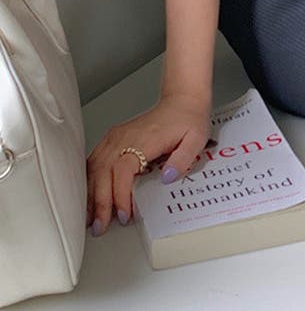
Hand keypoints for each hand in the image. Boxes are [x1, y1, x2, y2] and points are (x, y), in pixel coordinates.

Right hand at [85, 91, 211, 235]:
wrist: (182, 100)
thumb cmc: (188, 119)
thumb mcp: (196, 138)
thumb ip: (182, 159)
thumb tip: (166, 178)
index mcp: (144, 139)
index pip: (123, 170)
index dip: (120, 194)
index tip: (124, 214)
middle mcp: (124, 137)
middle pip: (103, 172)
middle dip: (99, 203)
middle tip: (100, 226)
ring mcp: (116, 137)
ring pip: (93, 168)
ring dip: (89, 195)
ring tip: (90, 218)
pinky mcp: (113, 139)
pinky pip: (93, 161)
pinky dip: (88, 180)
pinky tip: (87, 196)